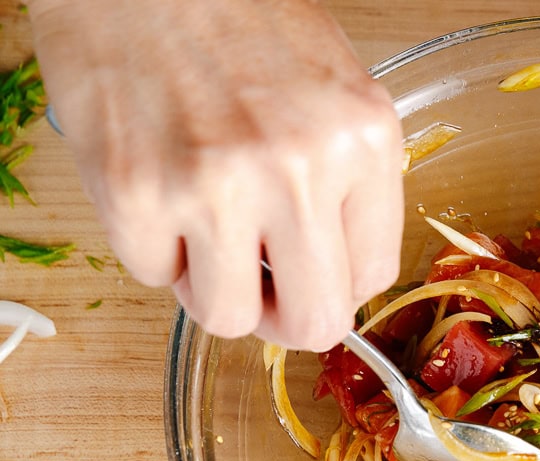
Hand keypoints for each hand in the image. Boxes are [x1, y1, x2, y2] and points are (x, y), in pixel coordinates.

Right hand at [28, 0, 404, 350]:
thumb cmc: (238, 18)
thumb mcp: (336, 90)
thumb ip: (348, 181)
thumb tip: (336, 273)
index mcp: (364, 141)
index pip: (373, 277)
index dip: (336, 288)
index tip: (310, 274)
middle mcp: (300, 168)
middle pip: (313, 322)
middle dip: (284, 318)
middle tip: (261, 288)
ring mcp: (218, 185)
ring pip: (229, 317)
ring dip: (214, 288)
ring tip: (203, 232)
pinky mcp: (137, 192)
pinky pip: (154, 277)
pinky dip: (154, 249)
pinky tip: (157, 191)